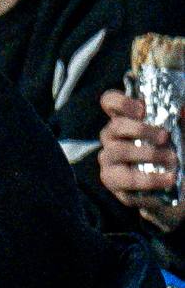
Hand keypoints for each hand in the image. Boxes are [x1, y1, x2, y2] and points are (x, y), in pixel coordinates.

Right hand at [98, 88, 184, 230]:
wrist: (176, 183)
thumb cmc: (175, 149)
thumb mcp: (181, 130)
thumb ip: (182, 119)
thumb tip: (182, 110)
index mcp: (126, 120)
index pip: (109, 102)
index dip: (120, 102)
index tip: (142, 109)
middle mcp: (112, 139)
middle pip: (113, 127)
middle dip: (140, 130)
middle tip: (165, 136)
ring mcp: (109, 162)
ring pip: (117, 152)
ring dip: (147, 154)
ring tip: (172, 160)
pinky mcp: (114, 185)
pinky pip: (125, 181)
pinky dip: (150, 180)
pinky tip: (168, 180)